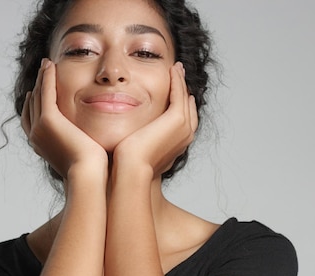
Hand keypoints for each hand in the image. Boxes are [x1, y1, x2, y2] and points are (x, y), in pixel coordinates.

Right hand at [21, 59, 107, 178]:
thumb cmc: (89, 169)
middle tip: (43, 70)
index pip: (31, 118)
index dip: (34, 102)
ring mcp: (39, 127)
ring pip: (37, 96)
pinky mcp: (48, 120)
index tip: (39, 89)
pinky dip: (46, 77)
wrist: (88, 174)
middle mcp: (35, 136)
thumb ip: (78, 143)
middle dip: (37, 86)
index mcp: (40, 144)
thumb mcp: (79, 153)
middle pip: (32, 104)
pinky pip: (45, 92)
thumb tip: (88, 139)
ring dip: (41, 78)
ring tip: (46, 64)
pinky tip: (50, 65)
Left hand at [113, 62, 197, 177]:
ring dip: (181, 81)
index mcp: (178, 143)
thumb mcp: (138, 148)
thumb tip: (126, 136)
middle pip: (188, 105)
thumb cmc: (129, 163)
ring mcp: (185, 127)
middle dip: (183, 89)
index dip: (178, 101)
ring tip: (176, 68)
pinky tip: (171, 69)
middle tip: (177, 73)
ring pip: (185, 97)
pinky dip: (177, 80)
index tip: (171, 88)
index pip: (182, 116)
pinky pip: (180, 93)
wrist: (131, 167)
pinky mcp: (178, 119)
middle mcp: (186, 135)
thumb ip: (139, 139)